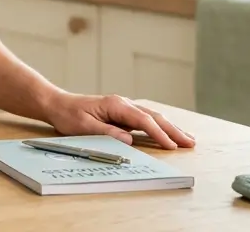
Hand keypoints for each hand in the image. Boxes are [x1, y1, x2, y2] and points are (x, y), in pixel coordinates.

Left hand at [41, 92, 195, 148]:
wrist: (58, 104)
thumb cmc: (69, 115)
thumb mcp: (84, 127)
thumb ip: (107, 133)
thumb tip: (129, 139)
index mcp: (116, 105)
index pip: (143, 120)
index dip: (159, 134)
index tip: (172, 146)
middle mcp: (123, 104)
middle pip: (153, 117)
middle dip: (173, 130)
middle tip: (191, 143)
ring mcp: (124, 108)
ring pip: (152, 117)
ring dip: (170, 128)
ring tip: (188, 139)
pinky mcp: (122, 114)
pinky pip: (145, 120)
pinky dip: (160, 127)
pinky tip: (169, 133)